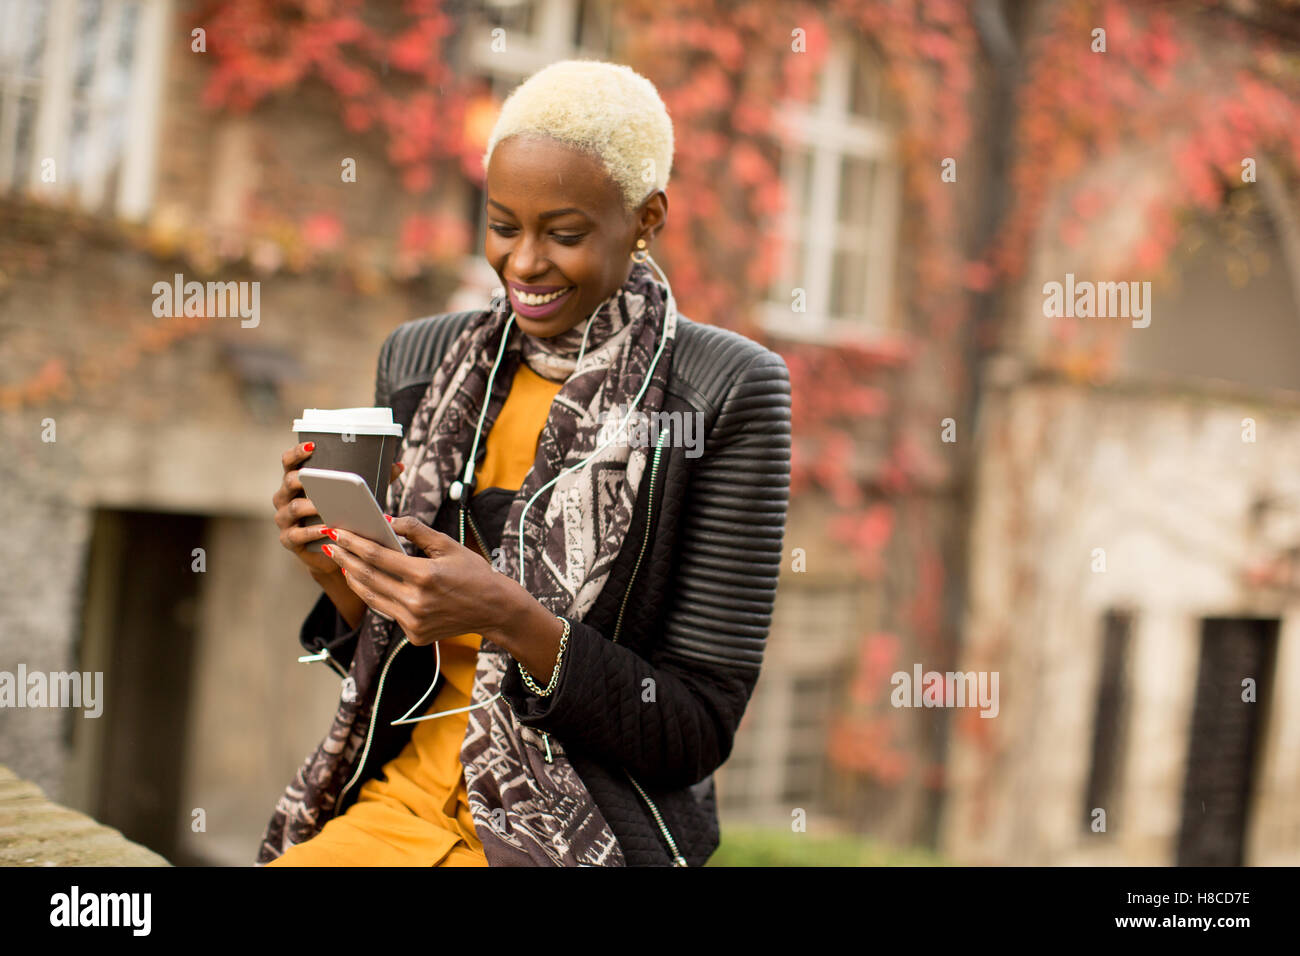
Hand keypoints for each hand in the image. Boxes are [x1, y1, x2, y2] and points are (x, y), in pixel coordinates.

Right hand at [273, 441, 404, 577]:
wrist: (333, 551)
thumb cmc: (341, 515)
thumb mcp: (354, 496)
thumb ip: (373, 480)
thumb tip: (399, 465)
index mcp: (297, 482)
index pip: (289, 462)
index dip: (297, 453)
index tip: (312, 446)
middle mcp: (284, 497)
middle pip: (288, 482)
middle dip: (304, 479)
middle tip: (320, 479)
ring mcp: (284, 519)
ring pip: (294, 508)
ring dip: (311, 507)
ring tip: (327, 506)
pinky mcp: (288, 540)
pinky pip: (298, 534)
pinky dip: (313, 531)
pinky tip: (328, 529)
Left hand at [320, 515, 514, 645]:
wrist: (494, 609)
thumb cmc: (473, 573)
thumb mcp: (449, 545)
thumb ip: (417, 531)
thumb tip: (388, 521)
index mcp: (425, 576)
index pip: (378, 557)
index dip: (354, 544)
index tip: (338, 533)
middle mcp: (416, 602)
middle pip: (368, 578)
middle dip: (346, 559)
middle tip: (331, 546)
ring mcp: (414, 622)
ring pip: (372, 598)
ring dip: (354, 579)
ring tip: (342, 563)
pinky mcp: (415, 635)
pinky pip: (387, 612)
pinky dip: (374, 596)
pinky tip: (365, 583)